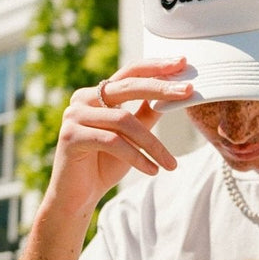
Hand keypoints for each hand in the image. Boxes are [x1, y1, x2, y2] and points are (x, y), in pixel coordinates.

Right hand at [43, 59, 193, 219]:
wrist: (77, 197)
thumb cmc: (104, 164)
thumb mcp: (132, 136)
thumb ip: (147, 113)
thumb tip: (173, 93)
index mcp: (96, 94)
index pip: (129, 72)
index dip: (155, 66)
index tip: (182, 62)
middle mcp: (82, 99)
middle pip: (127, 87)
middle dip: (161, 89)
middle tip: (188, 91)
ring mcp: (74, 116)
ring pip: (124, 120)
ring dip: (153, 143)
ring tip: (171, 163)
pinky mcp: (70, 136)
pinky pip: (112, 142)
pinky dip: (136, 157)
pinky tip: (152, 170)